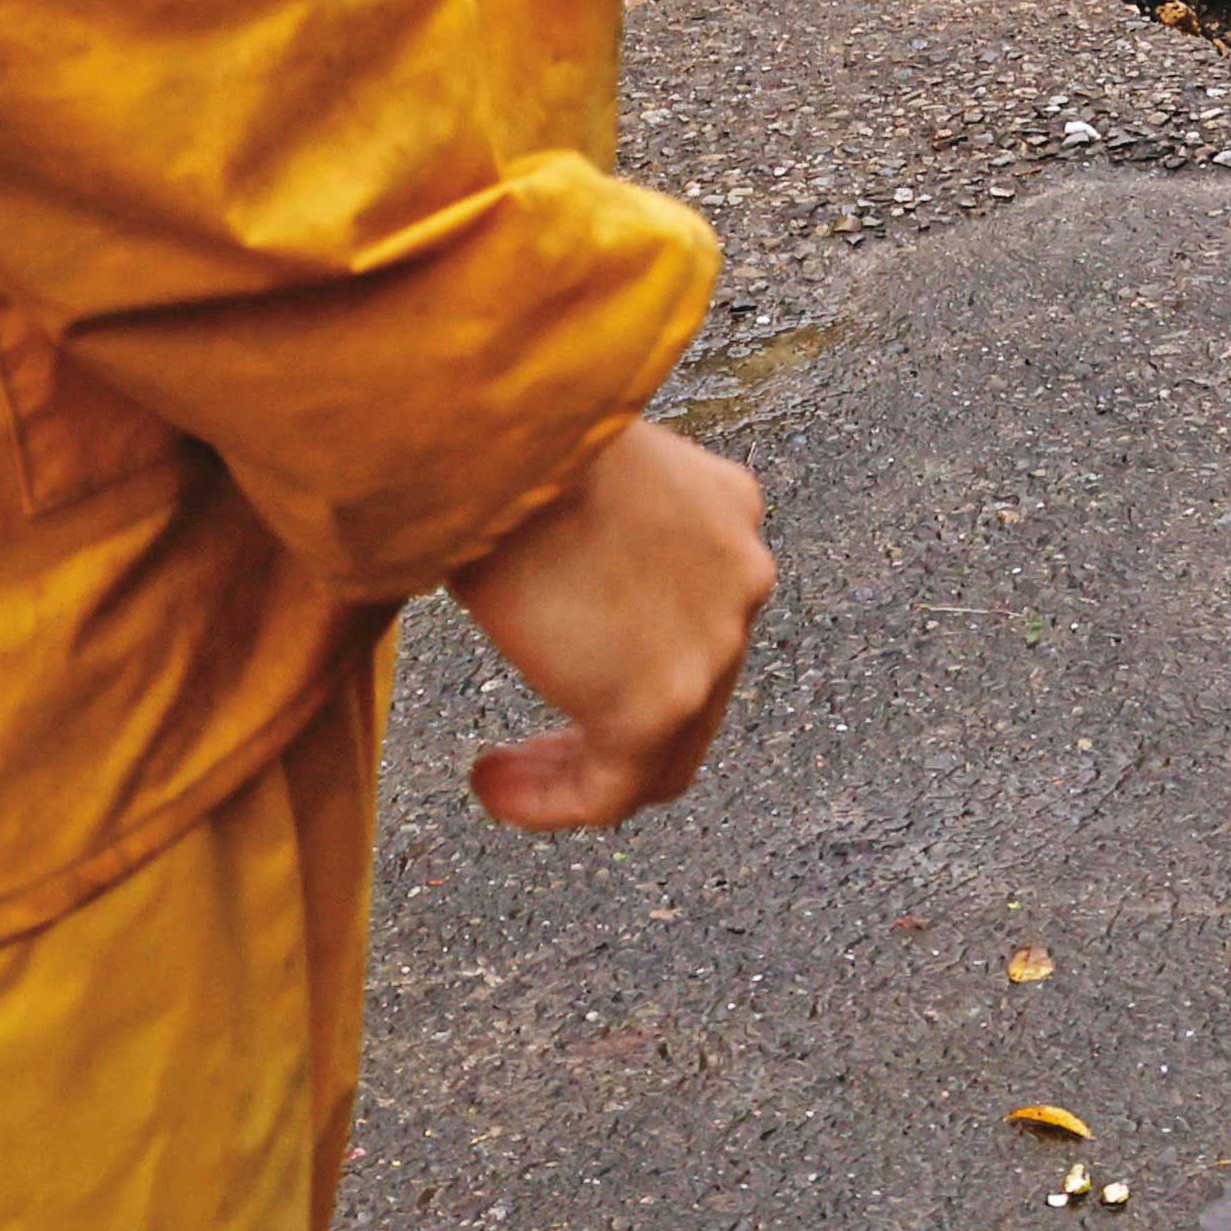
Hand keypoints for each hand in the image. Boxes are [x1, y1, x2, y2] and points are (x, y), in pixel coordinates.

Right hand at [447, 417, 772, 830]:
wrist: (508, 429)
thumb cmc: (508, 433)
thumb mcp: (572, 472)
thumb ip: (580, 525)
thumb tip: (524, 556)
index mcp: (725, 508)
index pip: (694, 612)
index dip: (622, 656)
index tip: (552, 664)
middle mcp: (741, 574)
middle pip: (691, 690)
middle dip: (607, 726)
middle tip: (526, 747)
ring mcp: (714, 643)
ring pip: (661, 751)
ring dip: (574, 770)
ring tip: (499, 774)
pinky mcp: (660, 701)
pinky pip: (614, 787)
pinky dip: (553, 801)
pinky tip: (489, 784)